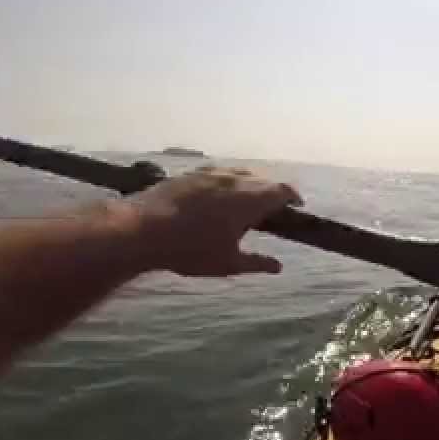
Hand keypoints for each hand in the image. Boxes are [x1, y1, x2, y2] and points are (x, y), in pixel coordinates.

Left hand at [127, 167, 302, 276]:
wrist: (141, 229)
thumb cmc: (189, 250)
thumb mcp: (227, 263)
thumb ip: (256, 263)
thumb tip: (278, 267)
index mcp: (249, 199)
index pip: (282, 189)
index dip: (293, 196)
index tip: (297, 206)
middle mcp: (233, 179)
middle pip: (263, 179)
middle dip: (272, 191)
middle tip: (273, 208)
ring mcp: (210, 173)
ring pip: (239, 173)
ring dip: (249, 184)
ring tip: (245, 201)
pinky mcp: (190, 173)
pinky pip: (218, 173)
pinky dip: (227, 182)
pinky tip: (217, 196)